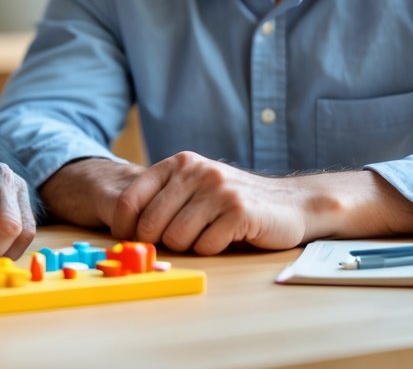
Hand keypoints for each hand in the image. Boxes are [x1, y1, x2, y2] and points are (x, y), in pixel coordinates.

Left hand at [110, 152, 311, 253]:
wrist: (289, 203)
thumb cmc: (232, 202)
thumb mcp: (195, 187)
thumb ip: (163, 199)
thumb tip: (125, 231)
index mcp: (179, 163)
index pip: (130, 198)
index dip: (123, 226)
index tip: (128, 241)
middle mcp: (196, 171)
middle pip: (151, 223)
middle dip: (158, 242)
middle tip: (175, 243)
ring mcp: (218, 190)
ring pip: (177, 237)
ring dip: (188, 246)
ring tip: (206, 236)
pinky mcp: (239, 211)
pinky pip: (206, 245)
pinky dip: (212, 249)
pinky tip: (226, 238)